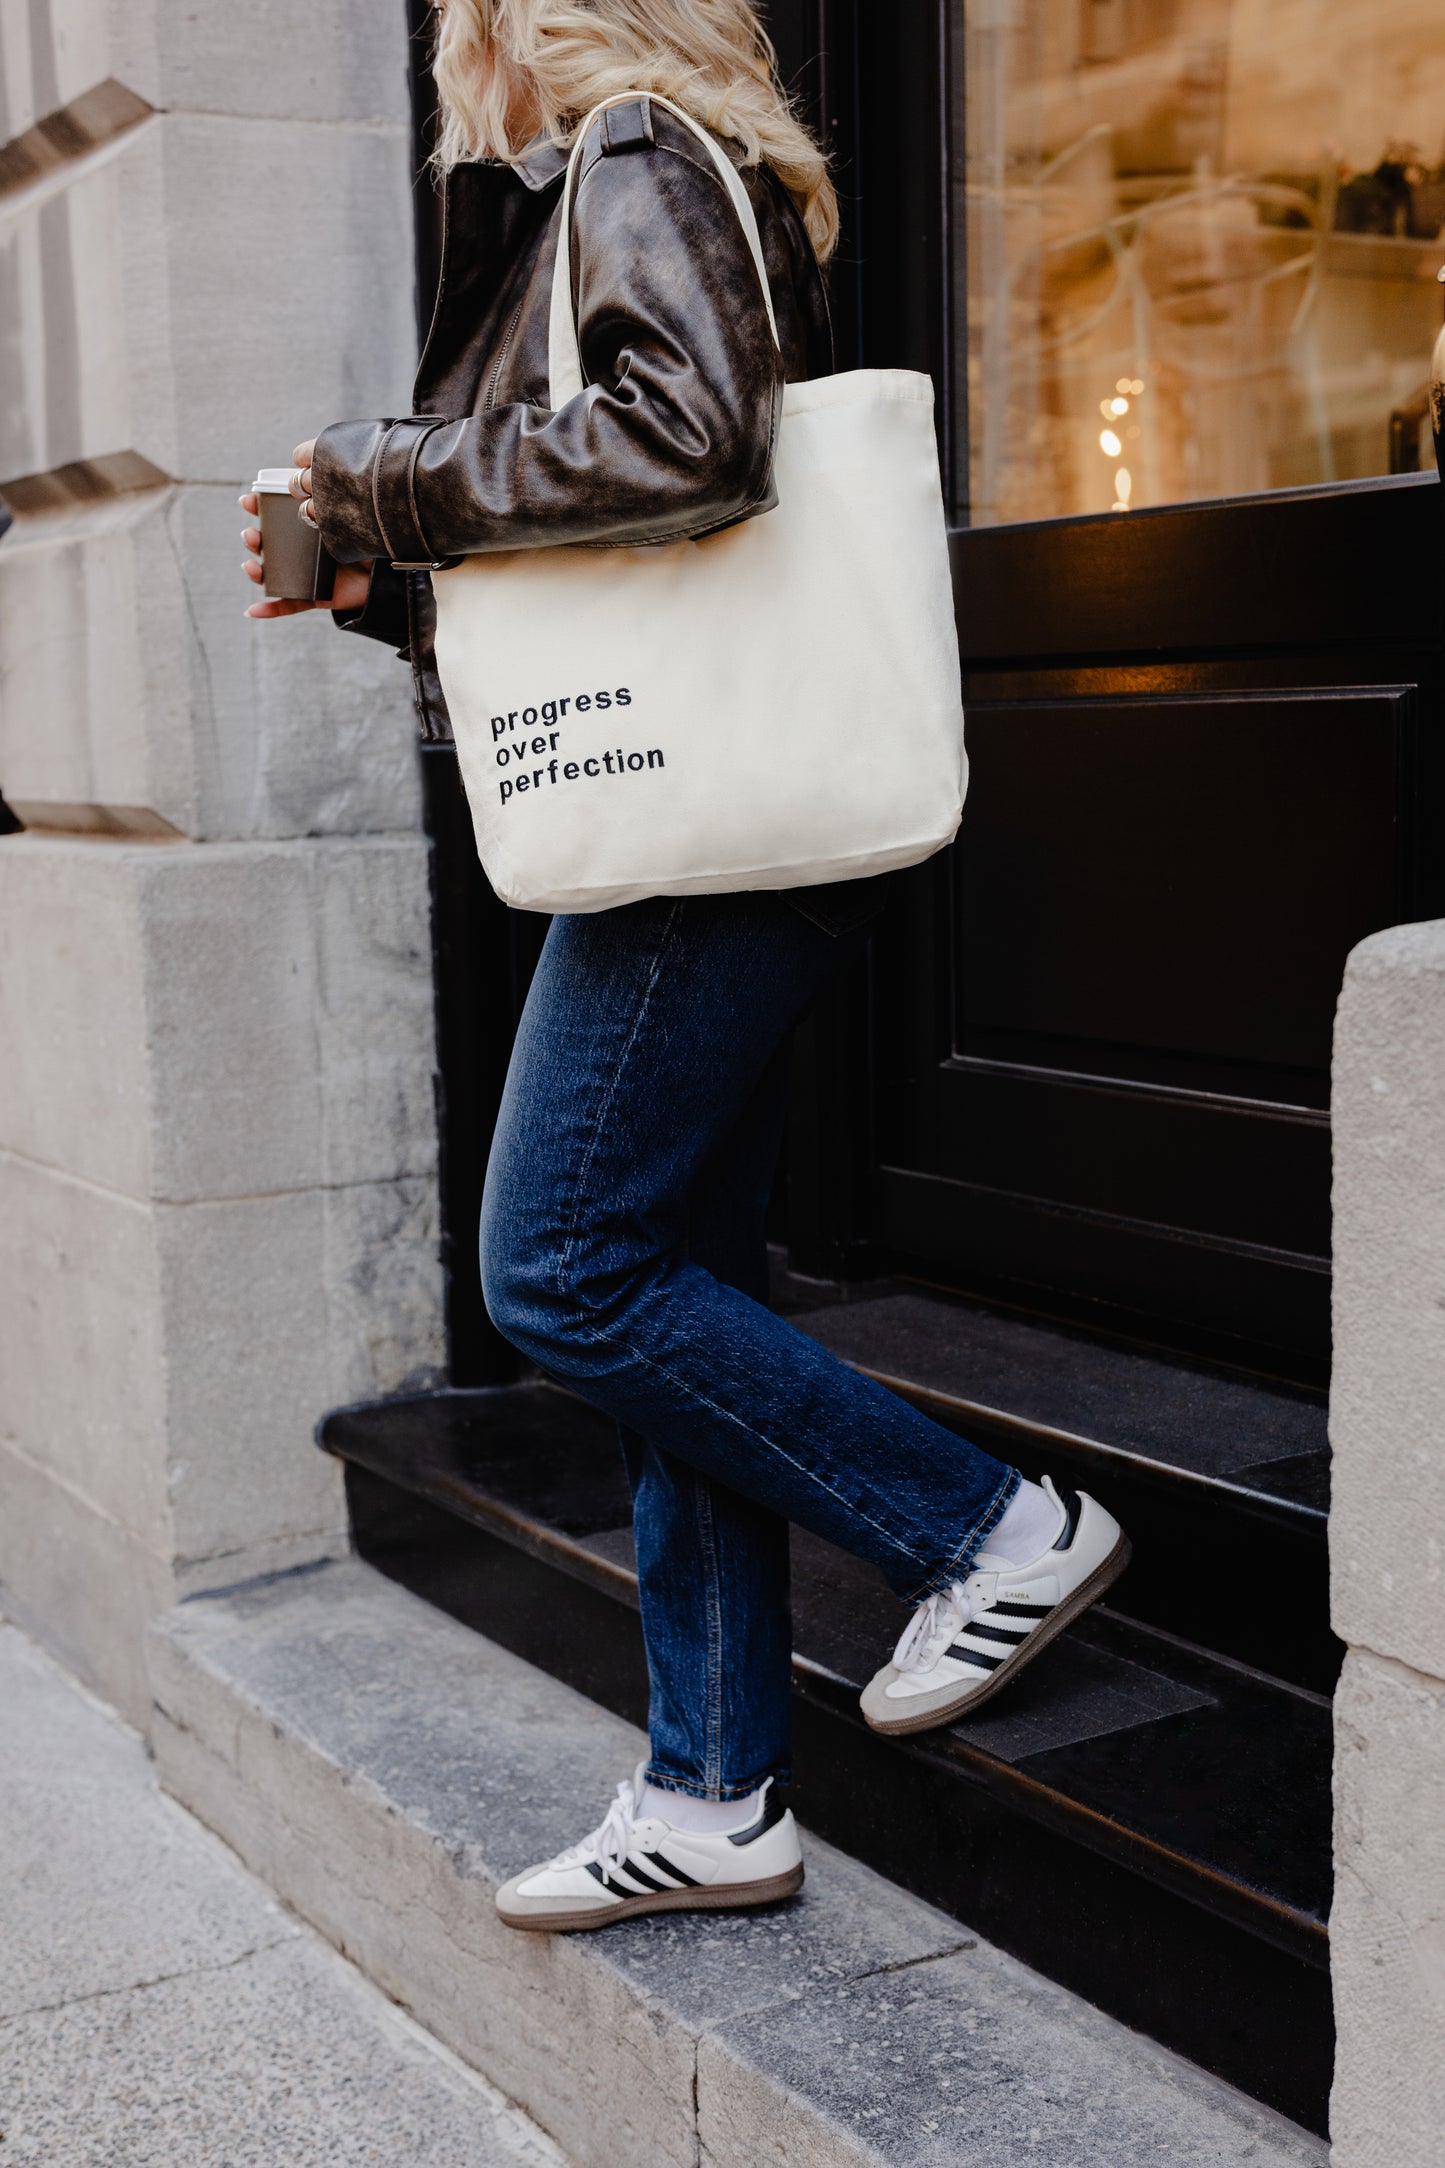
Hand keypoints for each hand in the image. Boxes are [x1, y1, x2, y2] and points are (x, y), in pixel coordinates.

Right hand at [240, 438, 370, 618]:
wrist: (389, 571)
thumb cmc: (369, 537)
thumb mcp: (351, 513)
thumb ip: (333, 494)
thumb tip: (309, 465)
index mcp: (304, 526)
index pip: (274, 513)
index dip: (257, 507)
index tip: (248, 500)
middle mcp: (299, 549)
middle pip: (267, 544)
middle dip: (253, 539)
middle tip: (251, 536)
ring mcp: (303, 573)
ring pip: (271, 573)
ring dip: (255, 570)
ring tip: (252, 566)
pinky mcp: (312, 596)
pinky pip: (288, 604)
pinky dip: (269, 609)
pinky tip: (252, 611)